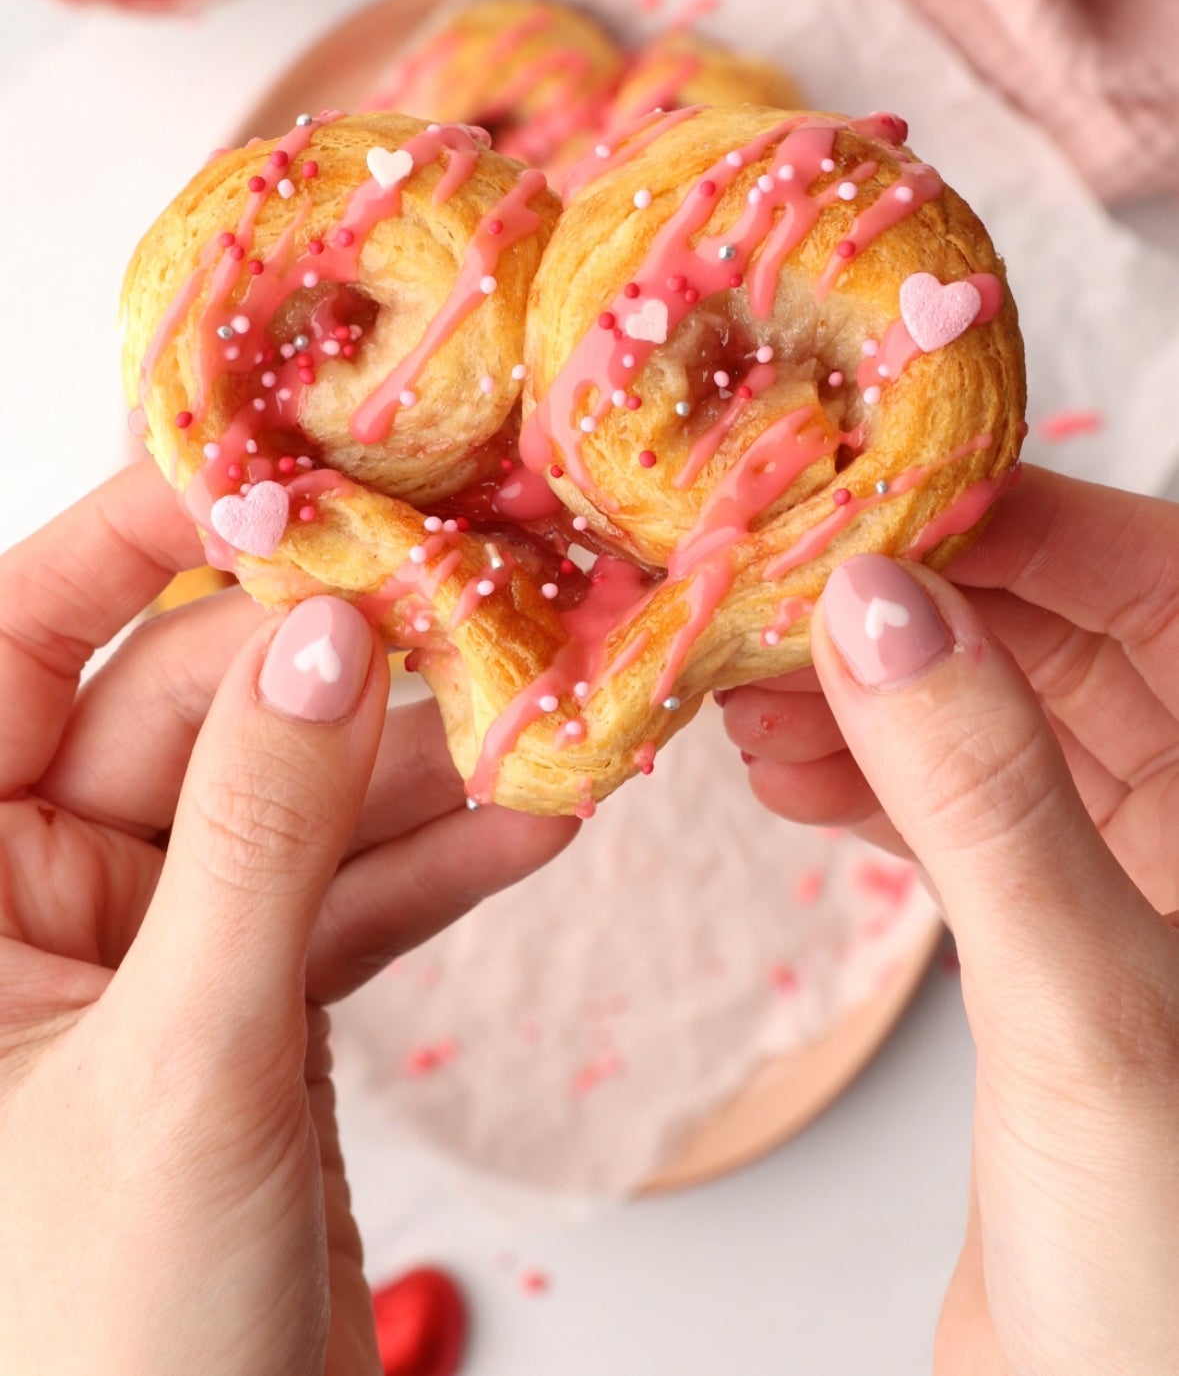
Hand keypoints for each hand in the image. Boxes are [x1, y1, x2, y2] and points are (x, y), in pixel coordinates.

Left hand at [0, 464, 575, 1375]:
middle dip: (346, 665)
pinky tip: (539, 824)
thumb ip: (256, 838)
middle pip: (194, 708)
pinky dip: (435, 870)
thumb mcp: (178, 1066)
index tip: (283, 466)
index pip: (12, 642)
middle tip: (490, 599)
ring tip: (553, 702)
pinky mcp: (242, 1006)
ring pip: (288, 800)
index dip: (139, 539)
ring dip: (420, 766)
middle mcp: (27, 892)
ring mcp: (146, 945)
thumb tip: (324, 637)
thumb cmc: (91, 1344)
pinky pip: (338, 899)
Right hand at [721, 468, 1178, 1372]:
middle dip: (900, 604)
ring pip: (985, 718)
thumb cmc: (1174, 1269)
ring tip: (742, 685)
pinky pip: (952, 808)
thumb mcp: (1086, 1004)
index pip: (1142, 574)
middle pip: (1045, 633)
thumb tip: (880, 604)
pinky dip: (864, 778)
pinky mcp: (1049, 936)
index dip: (1000, 518)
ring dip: (863, 691)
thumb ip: (984, 792)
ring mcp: (1126, 871)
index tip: (854, 487)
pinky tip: (782, 768)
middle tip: (763, 583)